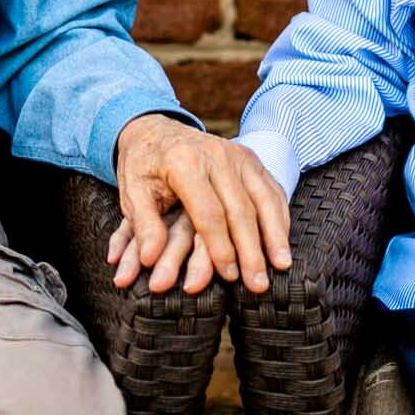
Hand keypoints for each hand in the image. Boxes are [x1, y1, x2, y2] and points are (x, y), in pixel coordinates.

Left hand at [110, 115, 289, 294]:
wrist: (156, 131)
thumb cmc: (144, 167)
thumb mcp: (132, 193)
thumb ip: (142, 226)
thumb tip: (149, 259)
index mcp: (184, 162)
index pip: (208, 212)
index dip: (220, 248)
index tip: (228, 276)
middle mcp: (216, 154)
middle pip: (241, 209)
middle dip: (251, 250)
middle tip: (257, 284)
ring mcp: (237, 154)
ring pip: (263, 198)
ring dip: (275, 235)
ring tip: (281, 266)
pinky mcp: (250, 158)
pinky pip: (271, 188)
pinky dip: (280, 216)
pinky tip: (282, 242)